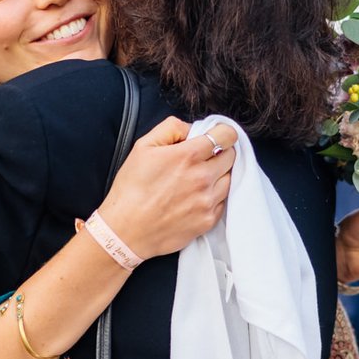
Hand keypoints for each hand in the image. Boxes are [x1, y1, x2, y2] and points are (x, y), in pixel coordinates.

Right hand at [96, 118, 236, 259]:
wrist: (125, 230)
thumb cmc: (131, 188)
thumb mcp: (143, 146)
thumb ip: (171, 128)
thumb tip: (192, 128)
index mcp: (188, 156)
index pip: (227, 135)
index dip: (222, 133)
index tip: (216, 136)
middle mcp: (203, 178)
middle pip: (232, 156)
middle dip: (220, 153)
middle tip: (203, 158)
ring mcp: (208, 201)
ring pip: (231, 178)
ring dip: (220, 174)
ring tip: (198, 179)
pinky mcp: (208, 220)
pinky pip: (224, 201)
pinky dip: (215, 196)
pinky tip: (196, 196)